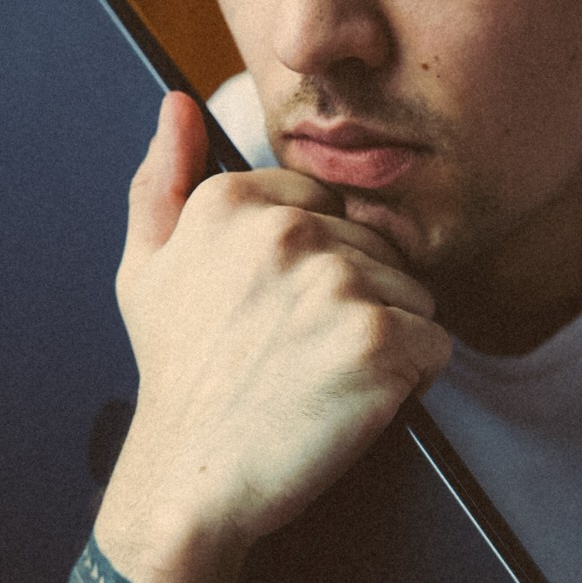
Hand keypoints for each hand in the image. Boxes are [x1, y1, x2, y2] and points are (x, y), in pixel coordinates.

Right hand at [97, 92, 452, 582]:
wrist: (194, 477)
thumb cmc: (179, 377)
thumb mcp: (146, 269)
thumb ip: (163, 180)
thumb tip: (181, 105)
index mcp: (235, 200)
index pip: (332, 208)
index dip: (322, 268)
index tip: (283, 315)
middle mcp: (286, 228)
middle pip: (379, 250)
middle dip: (359, 303)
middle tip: (302, 356)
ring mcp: (336, 280)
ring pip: (414, 296)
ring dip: (388, 341)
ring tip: (326, 379)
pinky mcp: (378, 336)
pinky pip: (435, 344)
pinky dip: (411, 379)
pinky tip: (356, 400)